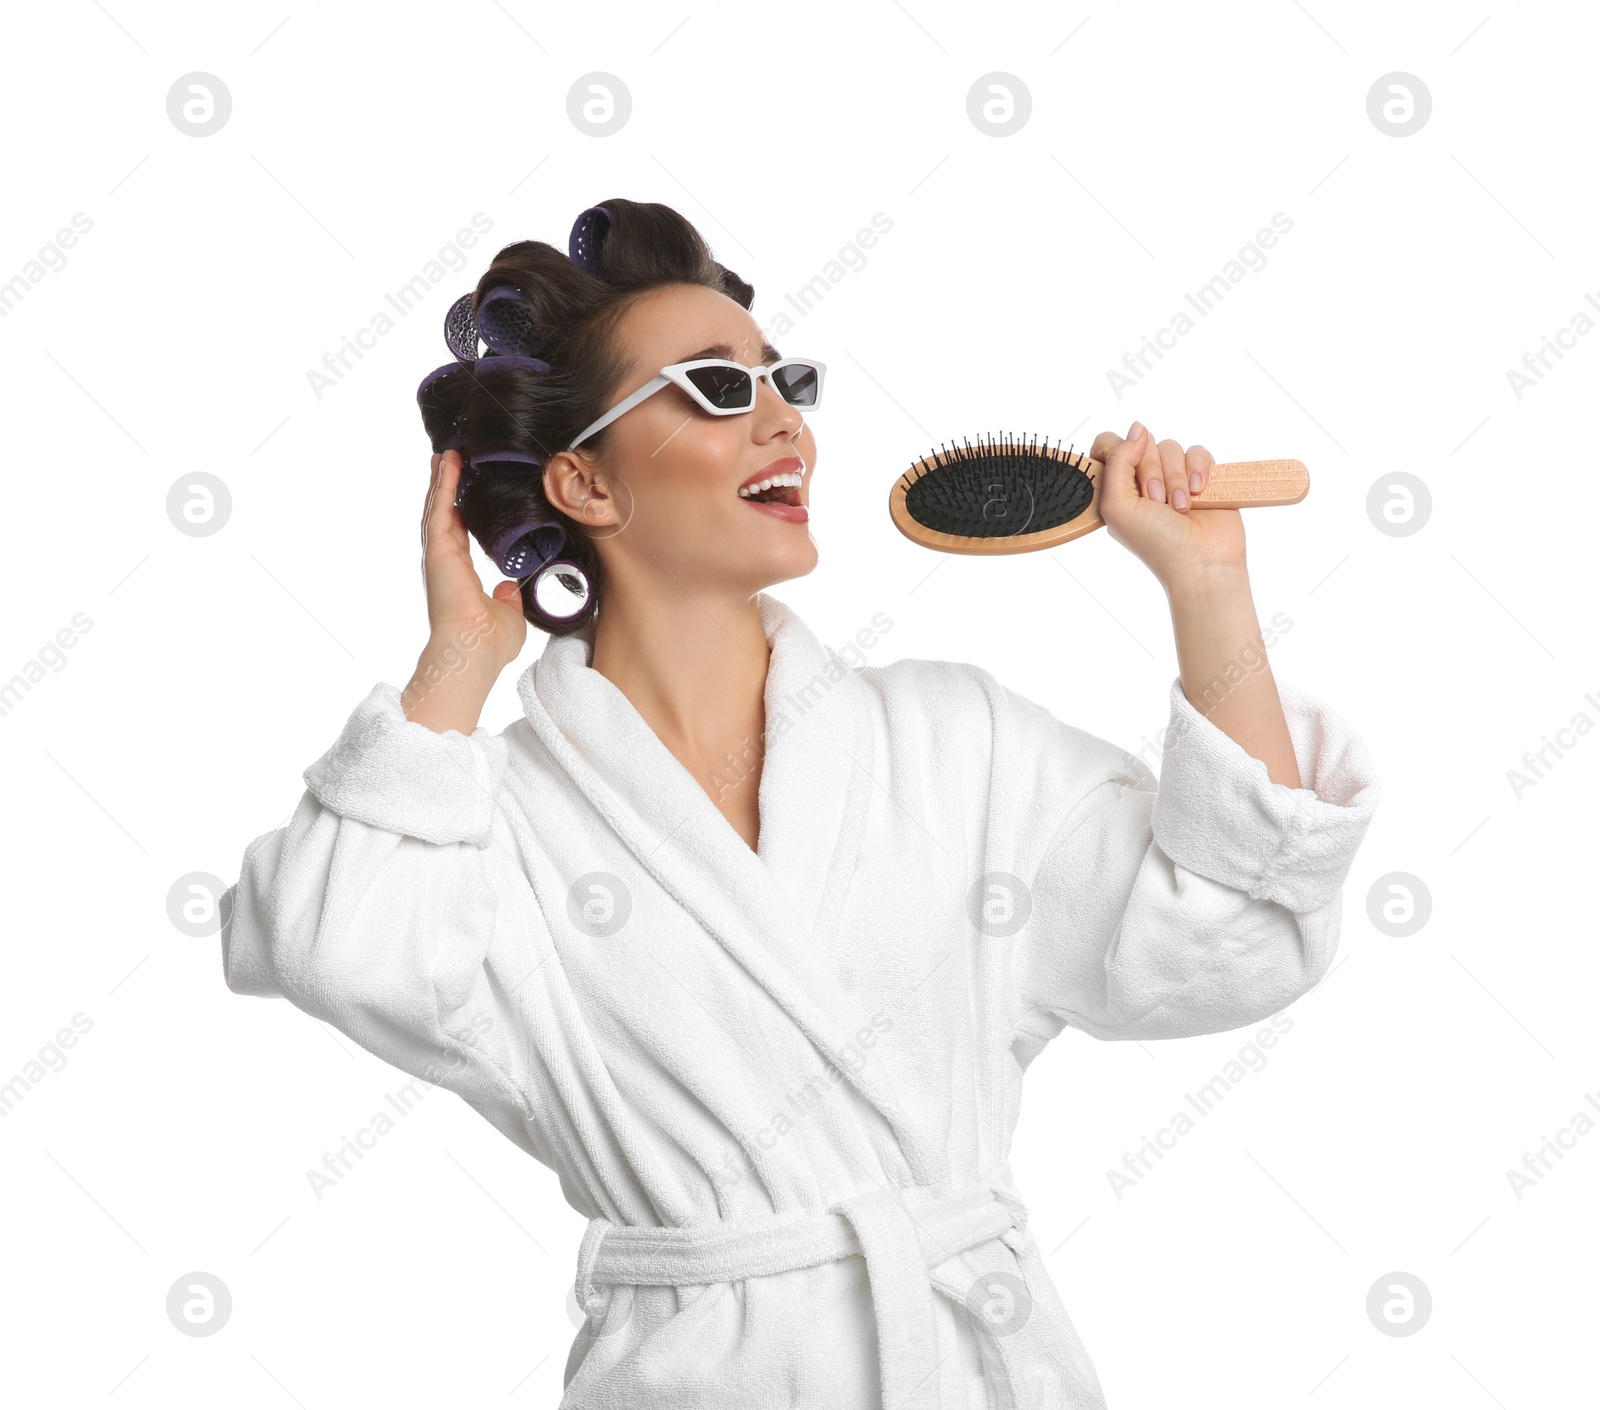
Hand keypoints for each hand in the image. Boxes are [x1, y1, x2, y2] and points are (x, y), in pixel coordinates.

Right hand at [420, 449, 527, 673]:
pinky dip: (444, 487)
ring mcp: (438, 557)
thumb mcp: (508, 617)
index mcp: (459, 577)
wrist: (474, 652)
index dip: (460, 510)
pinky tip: (447, 466)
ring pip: (438, 509)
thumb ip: (507, 599)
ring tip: (445, 456)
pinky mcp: (438, 552)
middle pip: (443, 516)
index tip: (463, 490)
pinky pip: (440, 511)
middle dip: (445, 488)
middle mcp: (445, 564)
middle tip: (447, 462)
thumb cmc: (489, 645)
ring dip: (441, 481)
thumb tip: (508, 587)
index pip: (459, 535)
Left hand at [1092, 422, 1246, 588]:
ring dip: (1176, 478)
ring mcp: (1172, 477)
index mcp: (1116, 488)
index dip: (1118, 453)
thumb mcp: (1117, 506)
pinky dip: (1198, 470)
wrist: (1202, 561)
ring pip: (1170, 447)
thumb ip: (1117, 462)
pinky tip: (1200, 493)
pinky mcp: (1200, 476)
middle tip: (1157, 502)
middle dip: (1151, 472)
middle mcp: (1142, 480)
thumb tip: (1137, 429)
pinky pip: (1197, 451)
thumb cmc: (1157, 543)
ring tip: (1181, 506)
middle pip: (1142, 443)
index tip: (1129, 476)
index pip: (1108, 445)